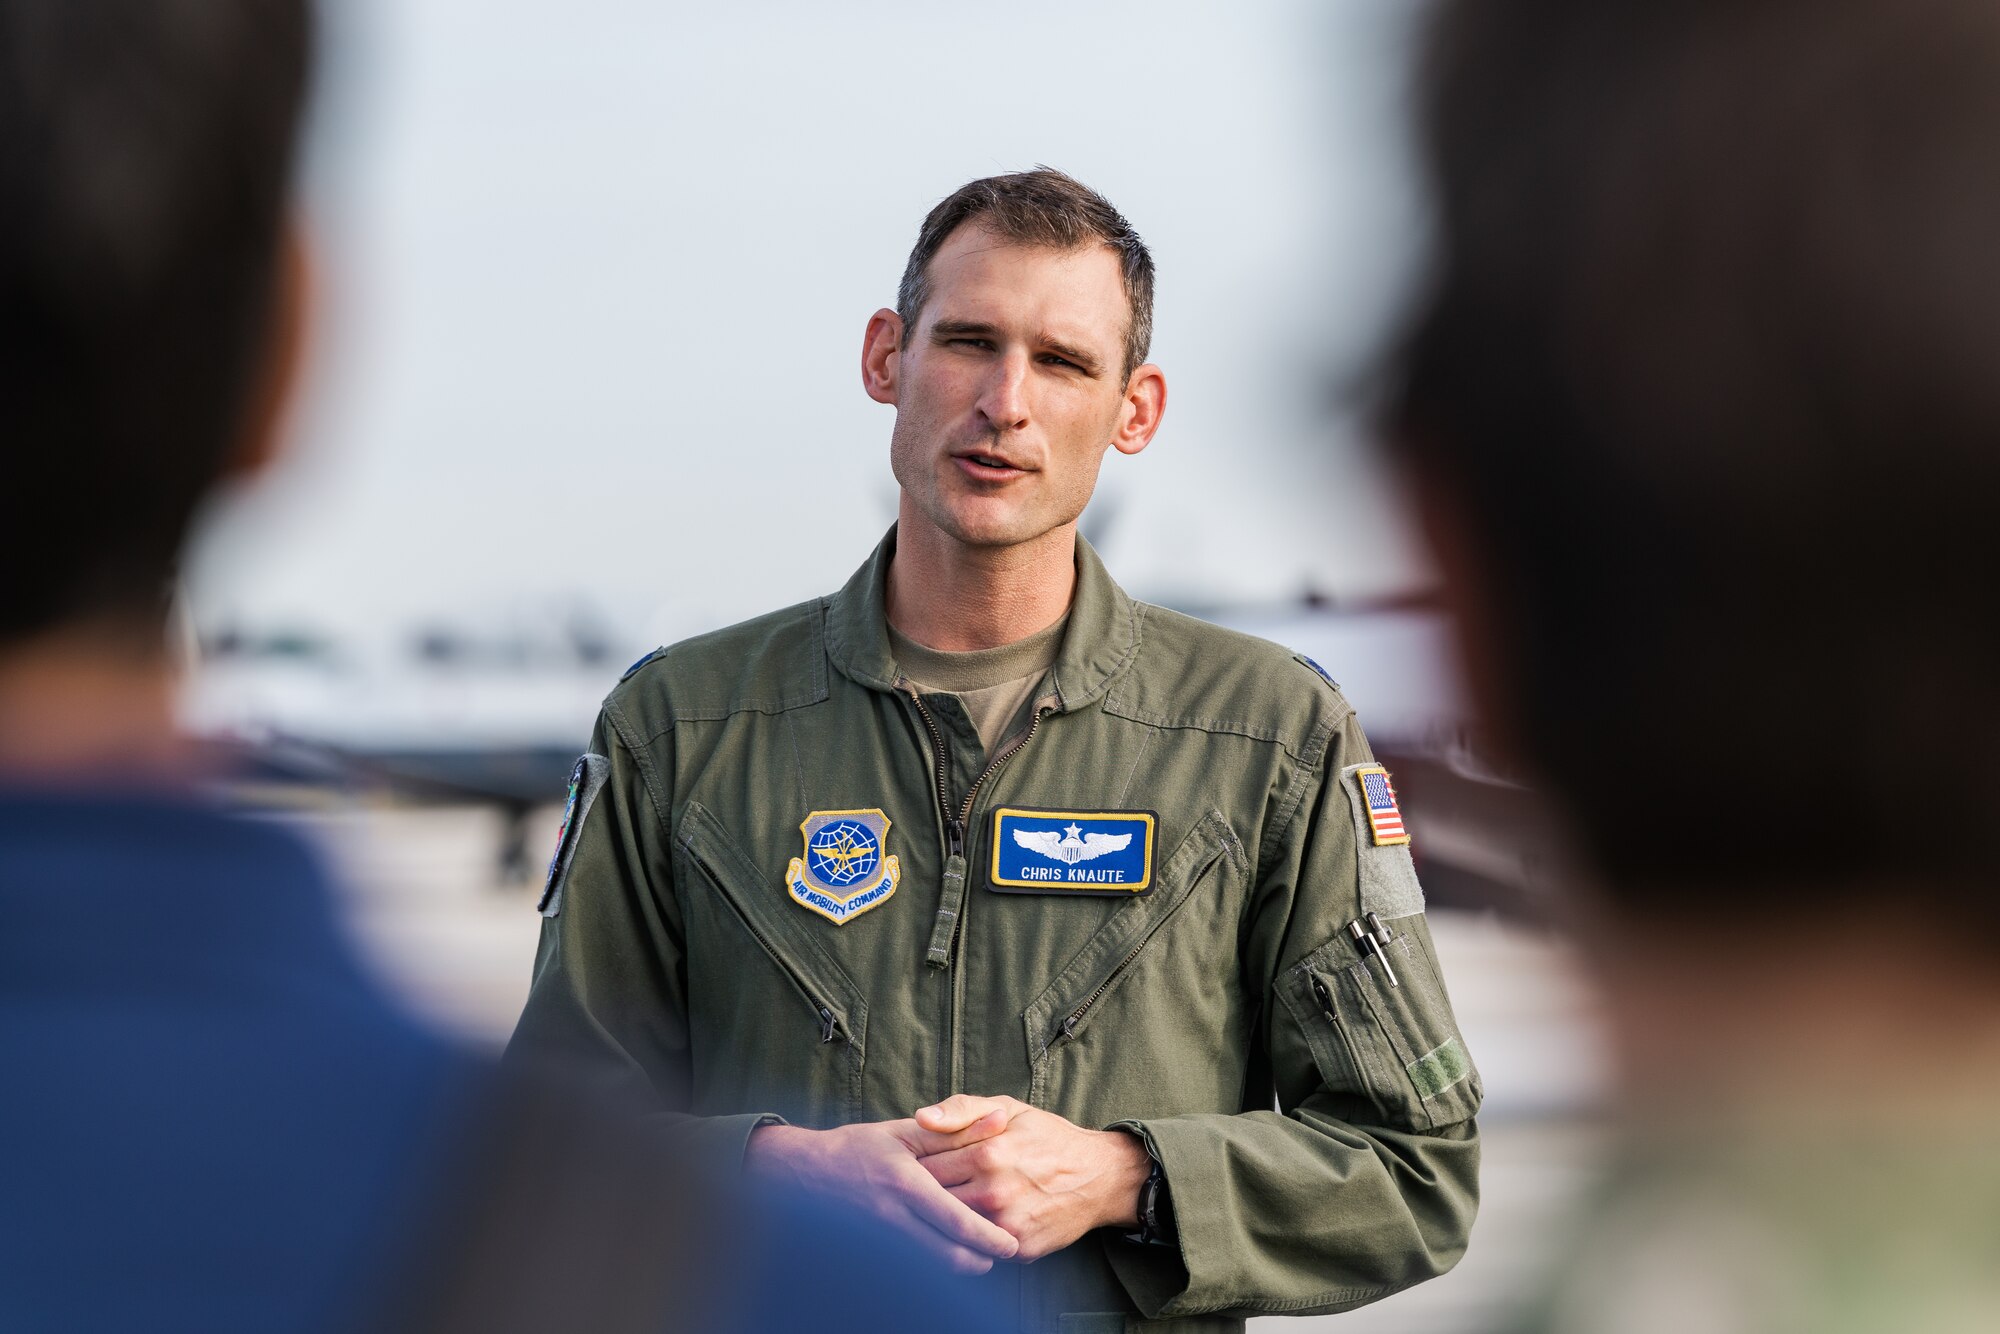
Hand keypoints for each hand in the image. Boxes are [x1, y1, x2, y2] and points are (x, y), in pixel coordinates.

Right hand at [746, 1115, 1018, 1273]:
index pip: (956, 1221)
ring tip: (978, 1253)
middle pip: (948, 1257)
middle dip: (981, 1261)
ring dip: (960, 1266)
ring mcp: (880, 1241)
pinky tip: (946, 1252)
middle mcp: (893, 1218)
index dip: (989, 1238)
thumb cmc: (856, 1149)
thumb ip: (954, 1131)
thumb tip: (1000, 1121)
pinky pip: (913, 1269)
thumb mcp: (904, 1133)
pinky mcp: (873, 1254)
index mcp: (905, 1185)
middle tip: (1001, 1252)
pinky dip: (935, 1267)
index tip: (1011, 1243)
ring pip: (932, 1270)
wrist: (802, 1175)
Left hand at [913, 1094, 1152, 1261]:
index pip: (926, 1169)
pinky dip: (969, 1241)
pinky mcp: (1021, 1250)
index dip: (913, 1169)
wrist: (1099, 1176)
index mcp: (988, 1154)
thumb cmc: (1047, 1137)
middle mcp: (996, 1193)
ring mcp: (1008, 1225)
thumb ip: (961, 1110)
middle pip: (934, 1204)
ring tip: (936, 1211)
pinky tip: (967, 1229)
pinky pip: (979, 1250)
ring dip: (942, 1222)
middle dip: (921, 1198)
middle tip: (914, 1193)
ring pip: (952, 1230)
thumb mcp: (1008, 1109)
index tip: (907, 1168)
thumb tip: (920, 1118)